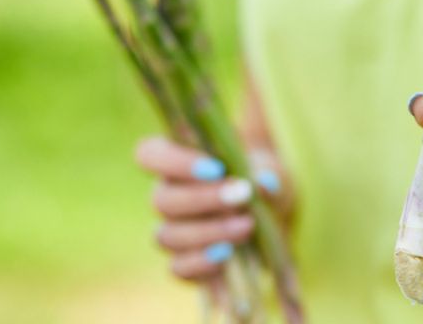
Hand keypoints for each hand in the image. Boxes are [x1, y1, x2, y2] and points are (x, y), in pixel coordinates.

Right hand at [135, 136, 285, 281]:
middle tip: (242, 195)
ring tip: (247, 226)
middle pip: (160, 199)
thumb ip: (265, 173)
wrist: (273, 225)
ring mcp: (172, 232)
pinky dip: (201, 262)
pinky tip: (227, 254)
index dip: (174, 161)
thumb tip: (263, 184)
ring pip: (168, 235)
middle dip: (202, 199)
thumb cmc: (261, 185)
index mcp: (178, 164)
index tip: (216, 168)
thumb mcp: (270, 172)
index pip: (149, 154)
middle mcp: (168, 196)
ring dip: (209, 231)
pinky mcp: (183, 264)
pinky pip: (177, 267)